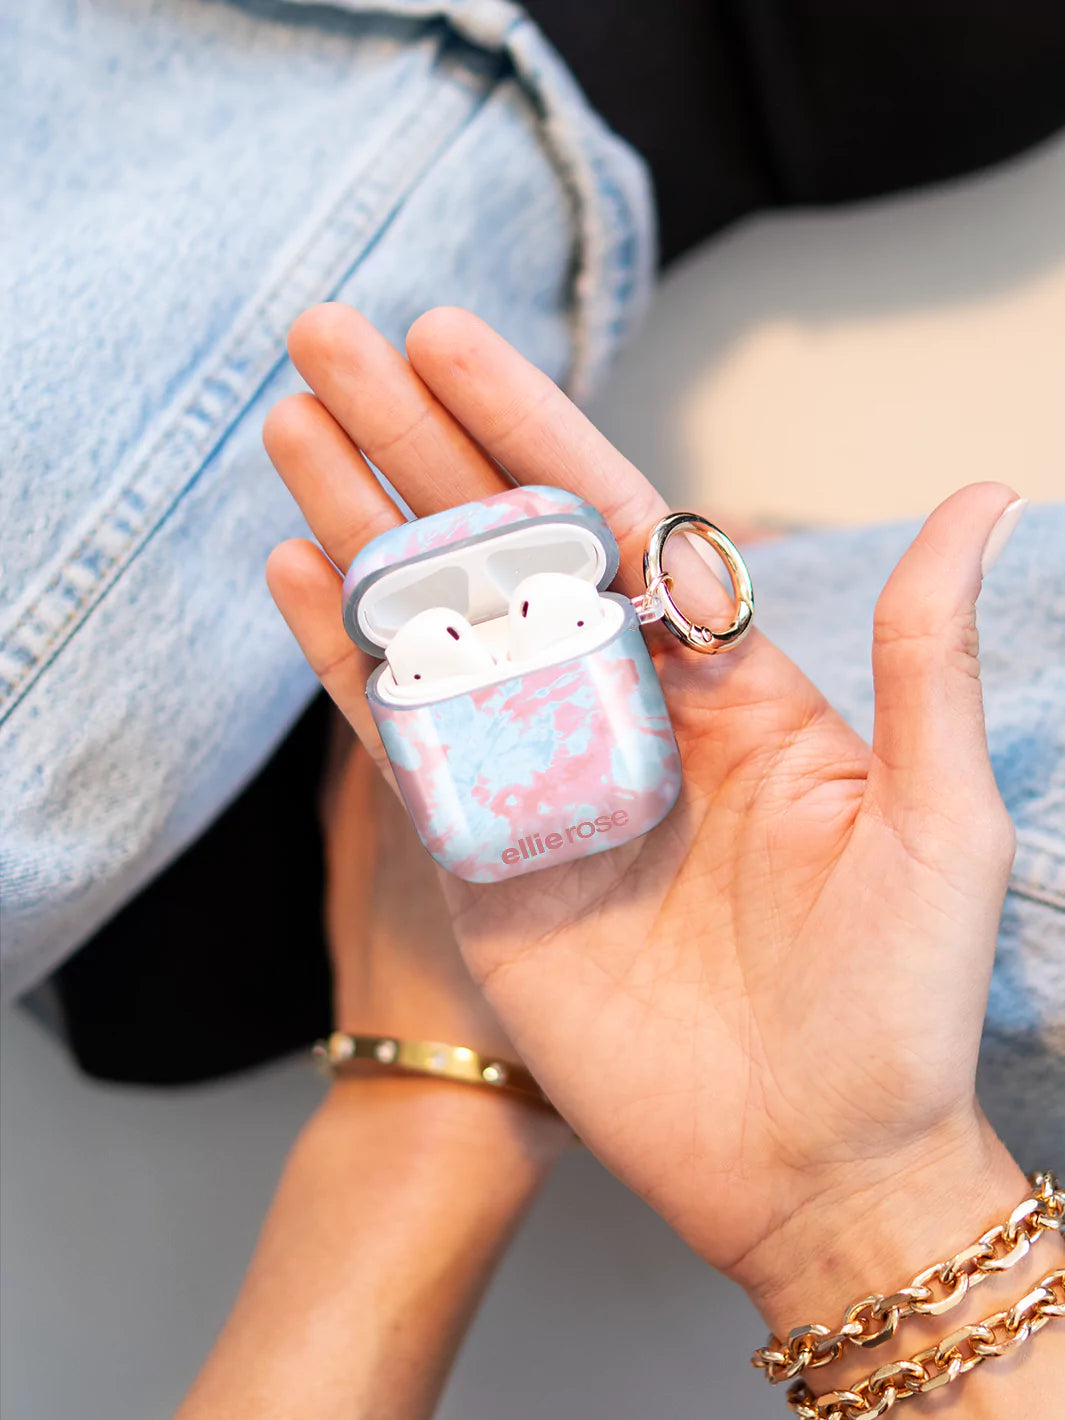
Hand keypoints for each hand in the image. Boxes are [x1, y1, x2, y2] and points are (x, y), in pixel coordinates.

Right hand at [264, 304, 1034, 1312]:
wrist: (815, 1165)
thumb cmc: (896, 1000)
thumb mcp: (933, 817)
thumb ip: (925, 655)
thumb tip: (978, 494)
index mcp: (723, 684)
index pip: (609, 523)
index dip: (526, 427)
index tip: (450, 341)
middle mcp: (623, 715)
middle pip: (500, 550)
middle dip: (413, 441)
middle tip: (328, 335)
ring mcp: (542, 783)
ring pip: (437, 628)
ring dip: (360, 524)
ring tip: (289, 426)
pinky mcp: (483, 863)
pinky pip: (405, 746)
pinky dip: (347, 662)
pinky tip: (297, 574)